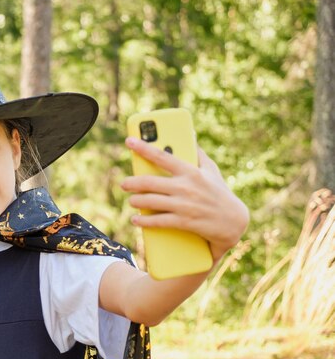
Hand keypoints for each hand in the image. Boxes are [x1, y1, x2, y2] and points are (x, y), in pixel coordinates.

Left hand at [120, 137, 248, 261]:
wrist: (234, 223)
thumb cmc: (220, 193)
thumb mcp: (212, 171)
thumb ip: (199, 154)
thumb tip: (190, 136)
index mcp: (191, 172)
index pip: (162, 156)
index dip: (143, 148)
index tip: (129, 141)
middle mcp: (186, 187)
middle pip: (150, 182)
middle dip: (133, 182)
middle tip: (124, 183)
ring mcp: (184, 205)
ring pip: (151, 201)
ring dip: (136, 201)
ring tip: (131, 200)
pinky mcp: (184, 222)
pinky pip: (158, 221)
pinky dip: (144, 221)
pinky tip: (136, 219)